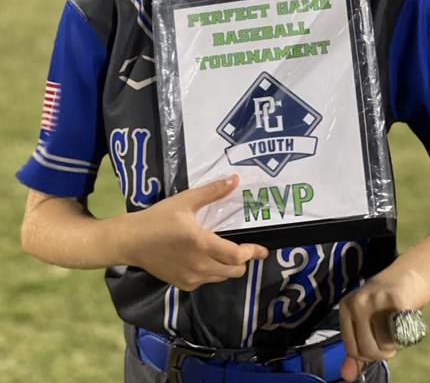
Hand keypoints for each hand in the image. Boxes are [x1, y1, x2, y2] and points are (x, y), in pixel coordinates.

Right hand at [120, 174, 267, 289]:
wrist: (131, 241)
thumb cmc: (158, 218)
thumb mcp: (185, 201)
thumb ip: (212, 192)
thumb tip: (234, 180)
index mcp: (202, 244)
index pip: (237, 256)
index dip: (252, 253)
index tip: (263, 250)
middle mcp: (200, 265)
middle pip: (234, 271)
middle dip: (243, 261)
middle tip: (244, 248)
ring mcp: (191, 278)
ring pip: (221, 277)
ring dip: (228, 267)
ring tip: (225, 252)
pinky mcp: (183, 284)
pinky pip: (206, 281)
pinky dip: (212, 272)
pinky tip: (205, 258)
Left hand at [339, 262, 429, 380]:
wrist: (412, 272)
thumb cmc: (389, 301)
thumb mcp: (368, 322)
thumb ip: (357, 349)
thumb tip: (347, 376)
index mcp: (346, 307)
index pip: (352, 350)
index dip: (368, 355)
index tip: (378, 342)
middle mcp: (357, 302)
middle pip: (366, 351)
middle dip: (383, 353)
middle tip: (391, 336)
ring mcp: (375, 300)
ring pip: (383, 346)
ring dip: (395, 344)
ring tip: (398, 324)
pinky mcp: (396, 300)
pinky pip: (401, 335)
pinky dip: (408, 333)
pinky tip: (407, 316)